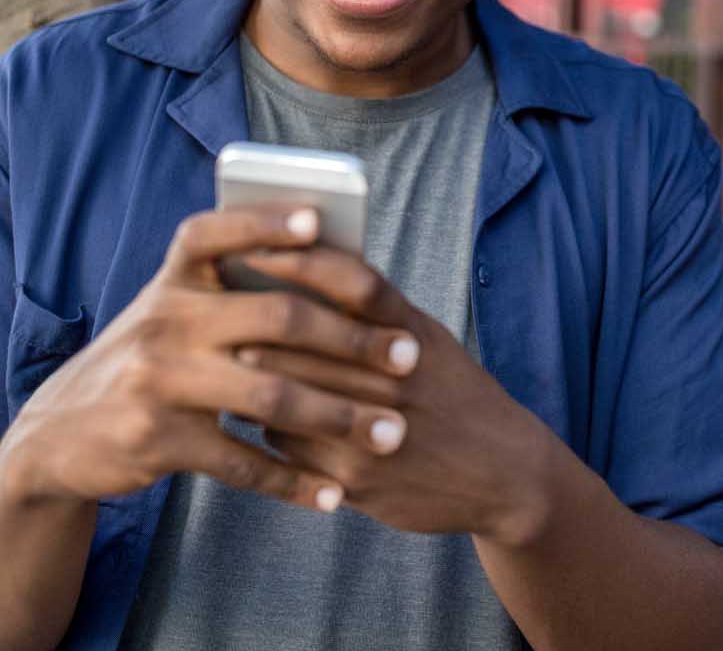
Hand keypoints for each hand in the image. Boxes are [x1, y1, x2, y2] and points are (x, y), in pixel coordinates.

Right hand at [0, 207, 419, 515]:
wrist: (61, 432)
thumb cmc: (153, 356)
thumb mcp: (176, 311)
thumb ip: (235, 289)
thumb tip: (332, 258)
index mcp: (175, 280)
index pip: (216, 233)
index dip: (264, 223)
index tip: (319, 222)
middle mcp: (164, 320)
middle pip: (277, 318)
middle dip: (353, 340)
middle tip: (408, 357)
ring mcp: (158, 380)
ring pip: (270, 396)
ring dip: (340, 418)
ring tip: (392, 434)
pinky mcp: (156, 439)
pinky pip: (240, 460)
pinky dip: (292, 480)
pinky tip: (333, 493)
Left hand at [235, 247, 558, 544]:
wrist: (504, 472)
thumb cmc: (453, 392)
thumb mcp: (430, 340)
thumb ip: (375, 313)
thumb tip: (300, 273)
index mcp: (415, 332)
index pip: (353, 280)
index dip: (301, 259)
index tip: (256, 246)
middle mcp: (396, 376)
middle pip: (305, 338)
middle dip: (254, 322)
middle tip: (218, 308)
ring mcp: (376, 428)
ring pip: (286, 392)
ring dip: (252, 375)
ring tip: (230, 358)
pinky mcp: (359, 476)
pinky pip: (288, 445)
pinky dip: (268, 427)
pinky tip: (263, 417)